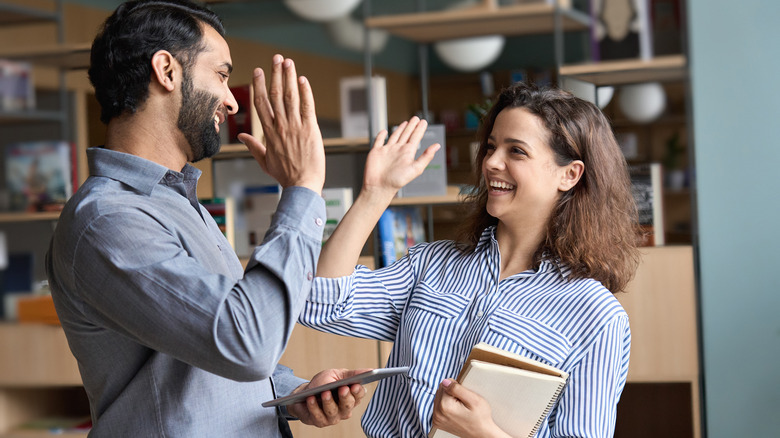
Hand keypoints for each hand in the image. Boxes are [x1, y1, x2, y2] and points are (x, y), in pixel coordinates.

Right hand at [238, 54, 324, 193]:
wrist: (302, 185)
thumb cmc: (285, 175)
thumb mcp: (265, 161)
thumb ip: (253, 146)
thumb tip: (243, 136)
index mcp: (269, 133)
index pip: (261, 104)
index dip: (259, 85)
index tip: (258, 71)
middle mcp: (280, 126)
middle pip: (275, 95)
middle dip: (275, 74)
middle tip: (276, 58)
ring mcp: (295, 127)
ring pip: (290, 97)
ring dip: (289, 77)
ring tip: (288, 62)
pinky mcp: (311, 129)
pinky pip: (307, 107)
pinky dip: (305, 92)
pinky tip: (302, 80)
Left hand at [286, 368, 369, 427]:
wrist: (304, 394)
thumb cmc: (323, 383)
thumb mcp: (337, 375)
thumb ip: (352, 374)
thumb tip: (371, 370)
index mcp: (352, 396)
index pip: (359, 395)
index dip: (358, 391)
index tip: (355, 385)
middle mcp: (345, 409)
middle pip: (348, 405)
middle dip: (345, 397)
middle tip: (343, 388)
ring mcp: (333, 417)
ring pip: (333, 412)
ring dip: (329, 402)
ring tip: (325, 392)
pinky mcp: (320, 422)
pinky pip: (318, 416)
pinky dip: (314, 406)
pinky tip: (311, 398)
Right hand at [361, 116, 439, 202]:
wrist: (379, 187)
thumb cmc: (397, 181)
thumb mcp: (416, 168)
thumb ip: (426, 157)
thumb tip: (437, 146)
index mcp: (407, 153)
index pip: (415, 137)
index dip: (420, 129)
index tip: (424, 122)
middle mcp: (398, 150)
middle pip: (406, 134)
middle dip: (411, 126)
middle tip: (416, 118)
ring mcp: (387, 151)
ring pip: (395, 136)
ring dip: (400, 129)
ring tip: (405, 123)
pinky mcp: (376, 152)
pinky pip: (379, 141)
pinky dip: (381, 135)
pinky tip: (384, 131)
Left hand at [431, 379, 510, 437]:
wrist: (481, 433)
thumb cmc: (480, 418)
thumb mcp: (474, 399)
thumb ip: (457, 388)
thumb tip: (445, 381)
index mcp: (445, 406)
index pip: (445, 384)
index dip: (456, 388)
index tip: (464, 398)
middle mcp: (438, 413)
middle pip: (440, 390)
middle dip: (451, 394)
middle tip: (463, 403)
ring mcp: (436, 419)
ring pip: (439, 398)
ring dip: (448, 400)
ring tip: (460, 408)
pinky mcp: (437, 422)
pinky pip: (438, 406)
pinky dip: (446, 407)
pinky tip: (455, 412)